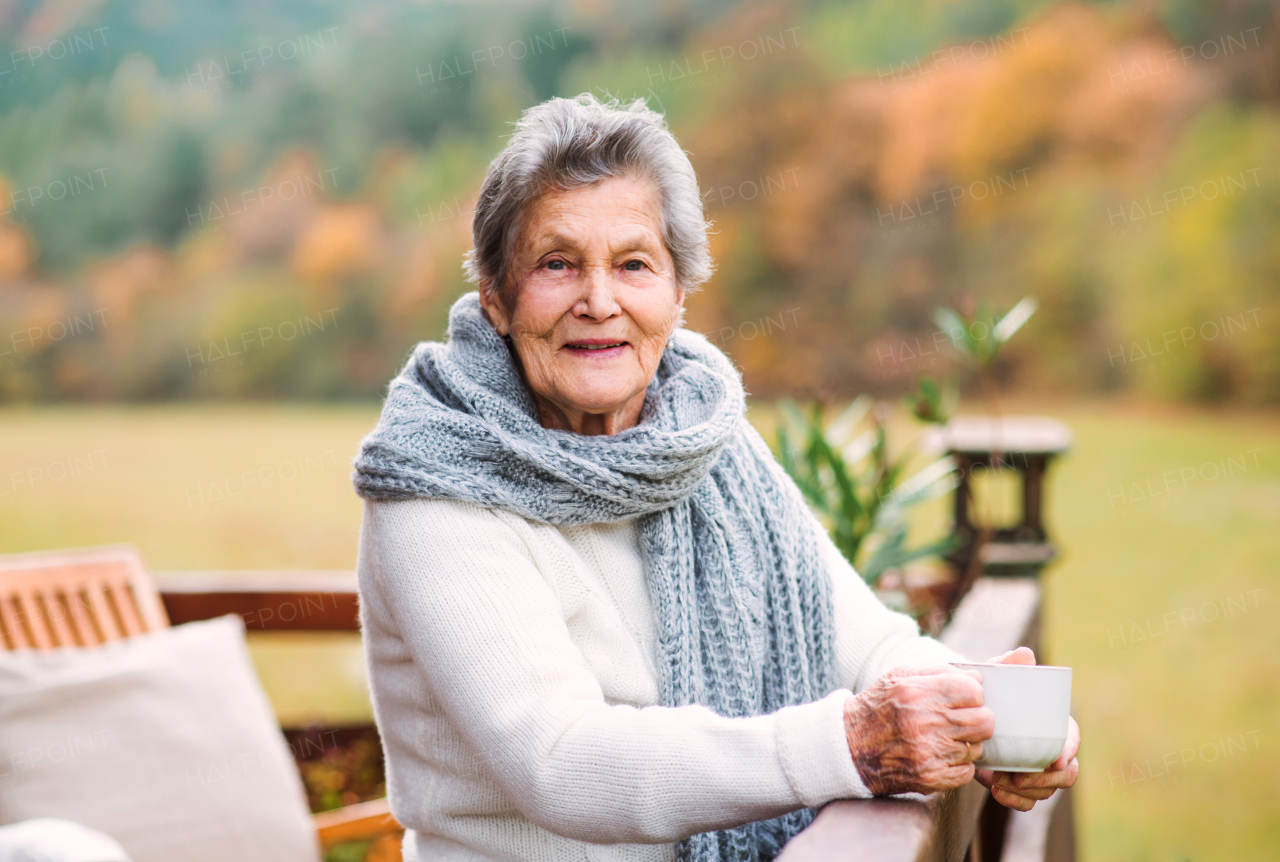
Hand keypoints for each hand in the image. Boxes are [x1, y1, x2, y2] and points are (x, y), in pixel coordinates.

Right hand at [843, 664, 993, 795]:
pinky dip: (958, 765)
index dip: (972, 694)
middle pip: (984, 721)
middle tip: (962, 720)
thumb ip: (939, 672)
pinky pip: (967, 771)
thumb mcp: (899, 677)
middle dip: (977, 719)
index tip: (963, 698)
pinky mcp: (930, 777)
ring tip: (944, 738)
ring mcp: (928, 753)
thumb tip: (977, 678)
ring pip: (977, 747)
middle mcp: (924, 722)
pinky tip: (940, 756)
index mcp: (917, 692)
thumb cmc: (878, 707)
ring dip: (965, 743)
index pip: (974, 691)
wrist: (849, 748)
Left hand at [974, 647, 1080, 811]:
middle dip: (1045, 779)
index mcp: (1054, 723)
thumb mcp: (998, 677)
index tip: (1056, 760)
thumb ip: (1009, 666)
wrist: (969, 713)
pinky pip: (1027, 802)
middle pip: (1067, 773)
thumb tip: (1024, 654)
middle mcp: (1052, 750)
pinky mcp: (1021, 785)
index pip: (1072, 738)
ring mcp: (1038, 770)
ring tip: (1000, 782)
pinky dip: (1015, 801)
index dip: (1068, 750)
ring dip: (1027, 791)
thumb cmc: (993, 693)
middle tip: (1018, 776)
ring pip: (1047, 790)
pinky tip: (996, 791)